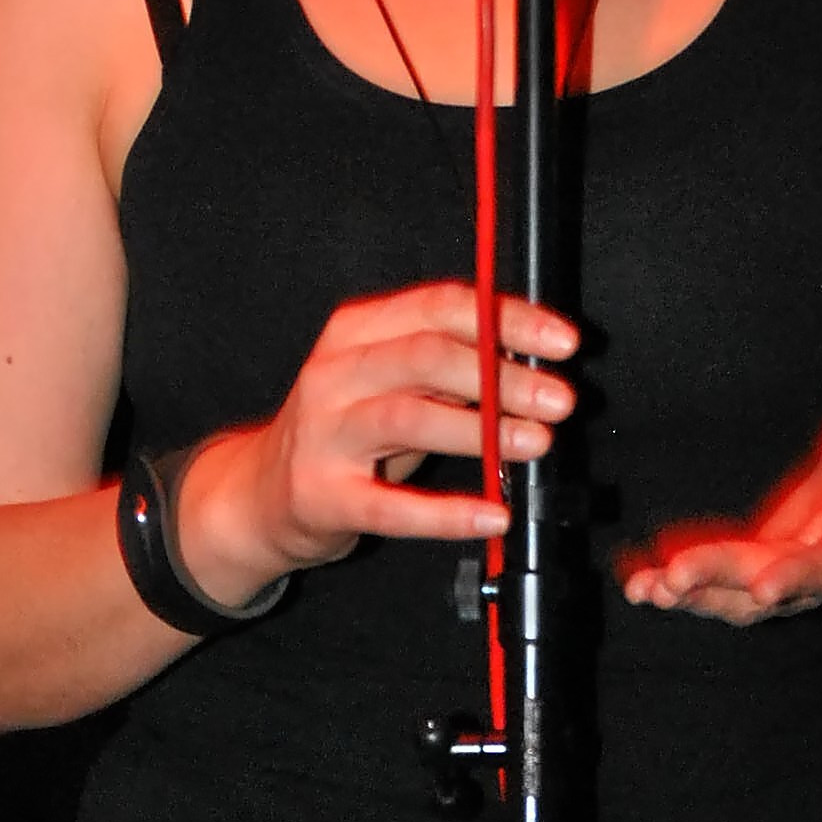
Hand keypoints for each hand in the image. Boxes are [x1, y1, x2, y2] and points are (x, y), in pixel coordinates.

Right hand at [174, 284, 577, 606]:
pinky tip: (493, 514)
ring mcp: (324, 434)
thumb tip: (533, 363)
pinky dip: (448, 514)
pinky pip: (391, 507)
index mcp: (356, 330)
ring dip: (482, 430)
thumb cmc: (343, 432)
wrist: (258, 493)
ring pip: (408, 416)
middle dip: (503, 375)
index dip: (508, 320)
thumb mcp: (387, 381)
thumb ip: (449, 365)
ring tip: (536, 443)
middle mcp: (335, 373)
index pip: (441, 306)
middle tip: (561, 399)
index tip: (562, 343)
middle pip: (427, 354)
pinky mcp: (322, 495)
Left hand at [621, 392, 821, 626]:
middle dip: (722, 581)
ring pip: (738, 600)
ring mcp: (787, 575)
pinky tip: (640, 587)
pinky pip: (718, 590)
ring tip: (650, 589)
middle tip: (675, 577)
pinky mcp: (756, 571)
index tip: (765, 583)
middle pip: (771, 584)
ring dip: (695, 596)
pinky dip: (681, 590)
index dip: (800, 576)